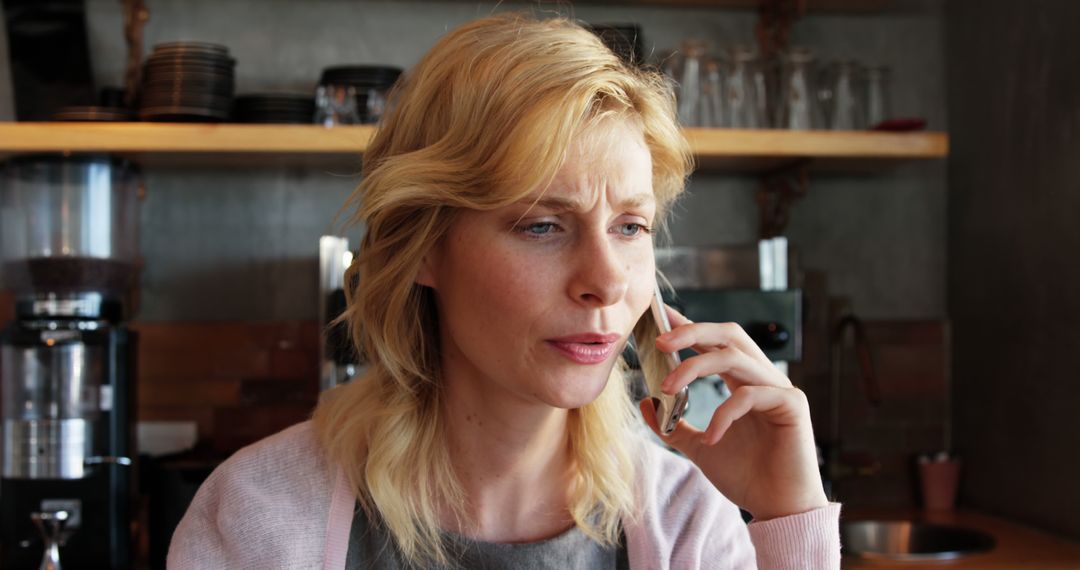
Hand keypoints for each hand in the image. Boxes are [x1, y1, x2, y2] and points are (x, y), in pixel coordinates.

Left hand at [638, 306, 827, 520]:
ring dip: (695, 367)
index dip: (690, 325)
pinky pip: (750, 395)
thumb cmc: (746, 477)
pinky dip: (723, 413)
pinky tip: (711, 438)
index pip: (715, 342)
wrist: (777, 509)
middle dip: (693, 331)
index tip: (661, 315)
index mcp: (743, 382)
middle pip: (729, 334)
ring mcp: (780, 389)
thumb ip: (674, 425)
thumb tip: (645, 403)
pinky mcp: (792, 406)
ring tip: (667, 387)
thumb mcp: (698, 447)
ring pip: (735, 357)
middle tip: (659, 340)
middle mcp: (762, 378)